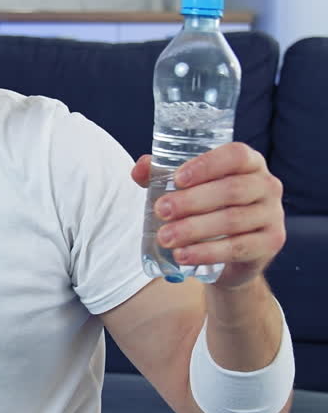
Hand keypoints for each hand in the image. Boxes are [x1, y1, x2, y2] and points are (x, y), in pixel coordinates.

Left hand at [131, 142, 285, 288]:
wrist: (232, 257)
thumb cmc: (209, 211)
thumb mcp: (189, 190)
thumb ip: (162, 175)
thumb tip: (139, 169)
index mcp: (250, 163)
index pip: (235, 155)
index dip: (207, 165)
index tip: (177, 179)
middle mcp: (267, 185)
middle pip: (231, 190)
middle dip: (192, 201)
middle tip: (161, 210)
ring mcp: (273, 215)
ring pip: (232, 220)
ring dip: (194, 229)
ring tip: (165, 237)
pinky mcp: (271, 243)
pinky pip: (238, 248)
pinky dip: (207, 253)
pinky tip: (183, 256)